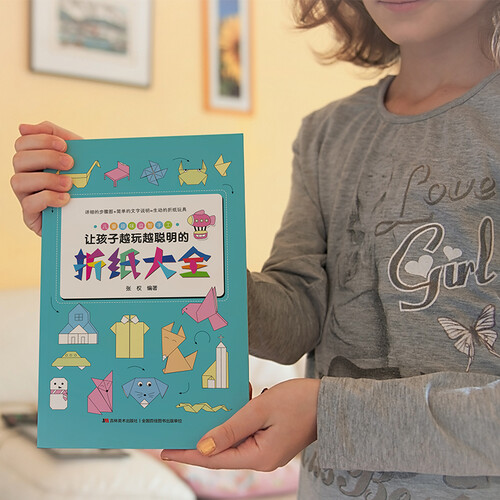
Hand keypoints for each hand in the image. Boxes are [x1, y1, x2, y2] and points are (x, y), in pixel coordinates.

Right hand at [11, 121, 81, 235]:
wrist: (94, 213)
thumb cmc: (83, 182)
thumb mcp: (78, 156)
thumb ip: (59, 137)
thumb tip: (24, 127)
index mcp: (33, 160)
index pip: (22, 142)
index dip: (41, 140)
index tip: (65, 145)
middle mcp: (25, 176)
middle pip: (19, 159)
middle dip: (46, 157)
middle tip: (70, 164)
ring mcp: (26, 196)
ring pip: (18, 181)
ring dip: (46, 179)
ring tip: (68, 184)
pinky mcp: (31, 216)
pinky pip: (28, 204)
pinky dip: (48, 198)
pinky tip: (65, 198)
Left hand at [161, 378, 319, 471]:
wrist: (331, 401)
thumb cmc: (300, 402)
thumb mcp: (261, 409)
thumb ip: (231, 428)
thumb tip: (204, 446)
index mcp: (259, 456)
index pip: (215, 458)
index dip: (189, 453)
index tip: (166, 450)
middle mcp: (262, 458)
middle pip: (223, 450)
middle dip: (203, 435)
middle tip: (180, 424)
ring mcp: (268, 450)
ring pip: (235, 438)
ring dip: (224, 420)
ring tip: (208, 405)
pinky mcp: (272, 440)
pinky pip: (248, 431)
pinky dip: (240, 417)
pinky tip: (239, 398)